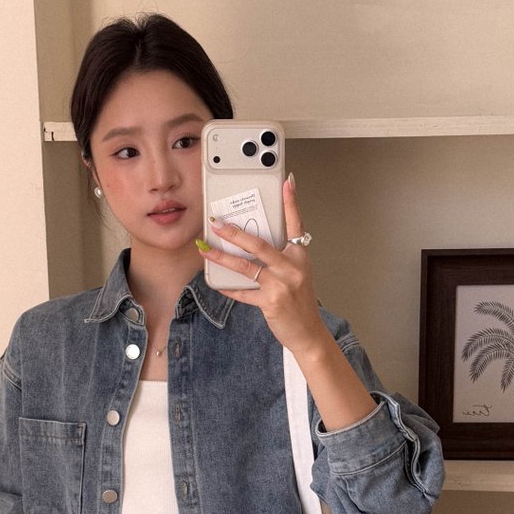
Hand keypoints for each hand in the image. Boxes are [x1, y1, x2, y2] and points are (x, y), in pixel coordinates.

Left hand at [196, 175, 329, 358]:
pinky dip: (229, 288)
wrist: (308, 332)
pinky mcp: (270, 302)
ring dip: (222, 257)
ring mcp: (281, 285)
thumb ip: (280, 257)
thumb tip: (252, 244)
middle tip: (216, 223)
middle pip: (259, 244)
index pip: (295, 223)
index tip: (286, 182)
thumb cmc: (299, 301)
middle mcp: (291, 268)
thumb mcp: (296, 273)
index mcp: (299, 256)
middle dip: (234, 233)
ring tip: (206, 249)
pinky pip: (243, 293)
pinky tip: (216, 282)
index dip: (290, 203)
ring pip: (246, 267)